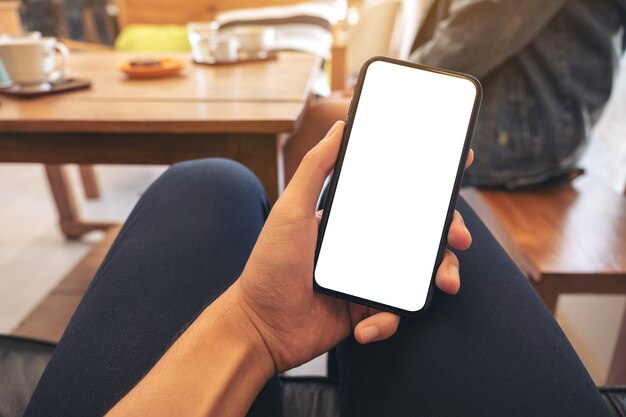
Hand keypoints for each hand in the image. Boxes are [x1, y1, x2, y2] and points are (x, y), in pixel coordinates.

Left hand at [232, 121, 473, 371]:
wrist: (260, 326)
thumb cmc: (270, 265)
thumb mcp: (291, 209)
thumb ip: (315, 168)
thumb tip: (340, 127)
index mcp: (352, 218)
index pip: (397, 195)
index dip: (429, 183)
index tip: (458, 164)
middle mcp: (365, 245)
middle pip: (420, 232)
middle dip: (449, 232)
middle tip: (461, 237)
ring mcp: (368, 278)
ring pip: (419, 272)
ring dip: (439, 275)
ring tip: (445, 283)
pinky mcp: (367, 310)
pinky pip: (393, 313)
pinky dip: (386, 321)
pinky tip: (365, 328)